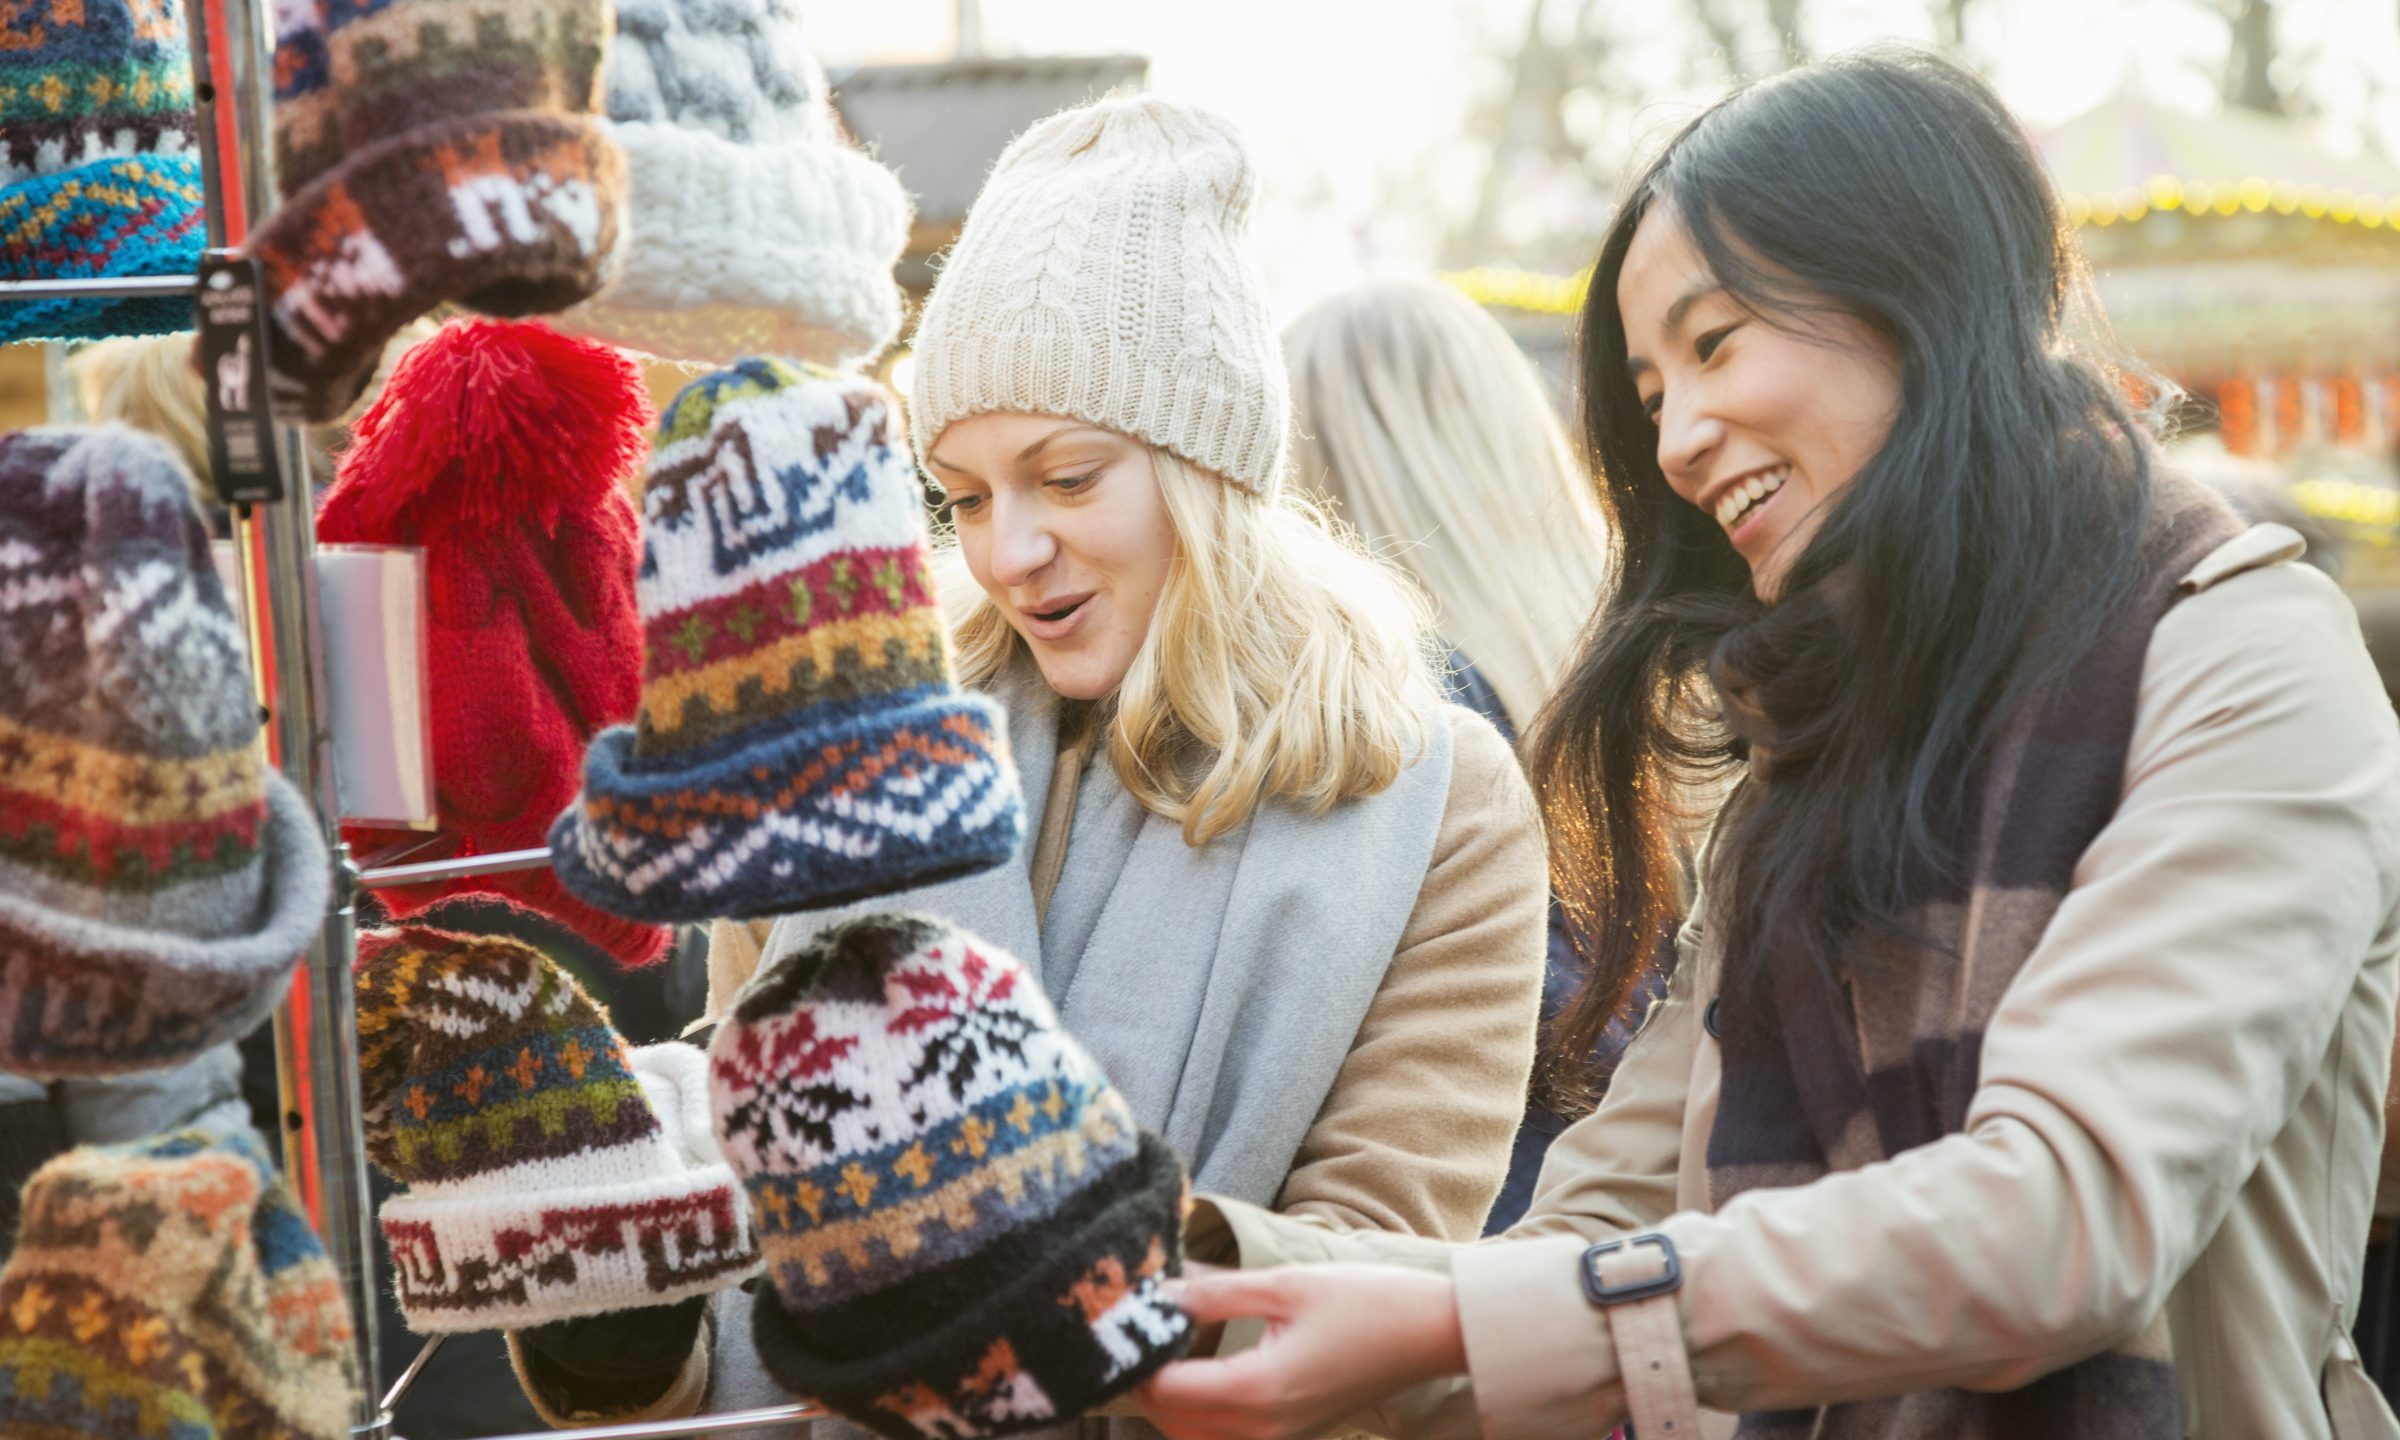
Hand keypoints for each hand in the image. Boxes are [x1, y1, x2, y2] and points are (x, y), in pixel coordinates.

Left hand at [1135, 1263, 1467, 1439]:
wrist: (1431, 1334)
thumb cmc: (1365, 1301)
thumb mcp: (1284, 1283)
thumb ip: (1214, 1293)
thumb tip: (1158, 1294)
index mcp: (1257, 1391)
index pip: (1164, 1390)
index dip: (1137, 1357)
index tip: (1126, 1319)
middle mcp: (1263, 1431)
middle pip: (1171, 1421)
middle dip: (1145, 1381)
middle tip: (1139, 1331)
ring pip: (1193, 1438)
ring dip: (1169, 1403)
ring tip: (1165, 1351)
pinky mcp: (1291, 1437)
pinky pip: (1224, 1439)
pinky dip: (1199, 1415)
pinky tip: (1199, 1373)